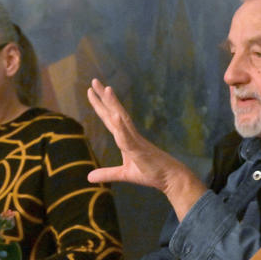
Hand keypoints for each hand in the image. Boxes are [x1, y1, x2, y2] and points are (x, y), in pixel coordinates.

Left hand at [87, 78, 206, 219]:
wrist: (170, 178)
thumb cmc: (151, 172)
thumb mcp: (124, 174)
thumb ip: (107, 174)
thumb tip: (89, 177)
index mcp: (126, 139)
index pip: (110, 119)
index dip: (100, 106)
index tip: (92, 91)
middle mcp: (130, 135)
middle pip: (114, 113)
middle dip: (104, 98)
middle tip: (94, 81)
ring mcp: (136, 141)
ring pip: (122, 119)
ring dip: (114, 104)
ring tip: (107, 90)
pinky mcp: (140, 150)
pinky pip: (128, 137)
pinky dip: (121, 126)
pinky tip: (115, 116)